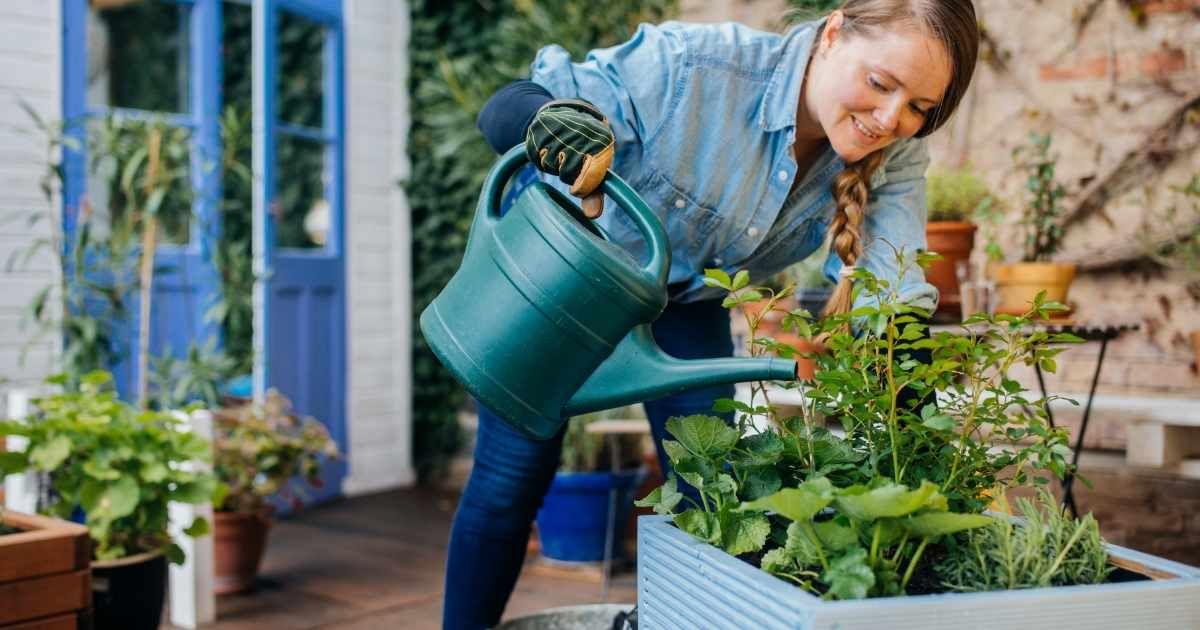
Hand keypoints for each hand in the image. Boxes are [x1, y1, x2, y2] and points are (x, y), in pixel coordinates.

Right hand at [524, 99, 614, 217]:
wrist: (568, 114)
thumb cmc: (587, 149)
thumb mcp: (595, 169)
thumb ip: (594, 192)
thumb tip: (593, 215)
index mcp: (602, 141)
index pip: (589, 175)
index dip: (581, 186)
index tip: (578, 187)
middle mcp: (581, 131)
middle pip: (566, 172)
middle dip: (566, 174)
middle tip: (570, 163)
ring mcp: (559, 127)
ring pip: (550, 164)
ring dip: (553, 165)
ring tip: (561, 152)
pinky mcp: (539, 127)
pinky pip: (535, 156)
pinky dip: (540, 157)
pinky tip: (549, 147)